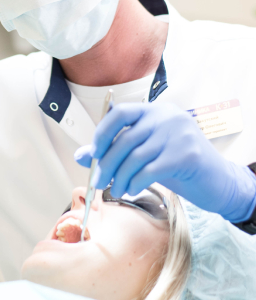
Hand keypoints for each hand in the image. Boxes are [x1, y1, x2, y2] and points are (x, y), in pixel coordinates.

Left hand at [74, 102, 255, 222]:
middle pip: (124, 138)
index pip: (119, 112)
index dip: (102, 132)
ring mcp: (178, 134)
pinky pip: (150, 170)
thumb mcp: (144, 153)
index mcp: (154, 110)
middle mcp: (166, 116)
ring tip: (115, 189)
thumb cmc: (177, 164)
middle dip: (106, 163)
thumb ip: (115, 150)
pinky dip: (135, 182)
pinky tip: (131, 189)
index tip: (92, 153)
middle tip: (99, 181)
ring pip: (135, 157)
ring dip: (119, 177)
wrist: (217, 180)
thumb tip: (81, 156)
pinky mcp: (187, 155)